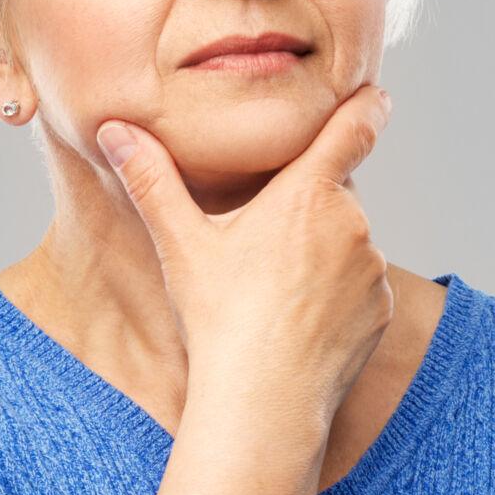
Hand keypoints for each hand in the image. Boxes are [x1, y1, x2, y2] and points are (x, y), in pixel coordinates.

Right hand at [94, 83, 395, 428]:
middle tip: (264, 243)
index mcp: (308, 193)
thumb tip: (113, 129)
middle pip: (337, 194)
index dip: (366, 106)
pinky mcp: (381, 310)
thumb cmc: (220, 318)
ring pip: (349, 243)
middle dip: (308, 206)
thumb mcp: (181, 243)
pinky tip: (299, 319)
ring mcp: (372, 269)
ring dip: (323, 252)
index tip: (376, 94)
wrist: (264, 399)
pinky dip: (338, 294)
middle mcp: (352, 222)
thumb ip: (152, 180)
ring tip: (275, 291)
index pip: (353, 129)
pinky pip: (361, 287)